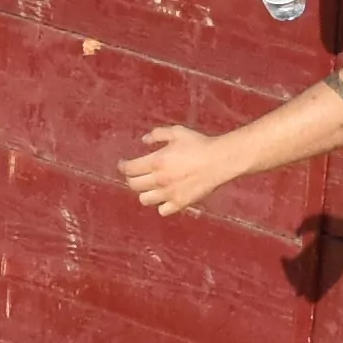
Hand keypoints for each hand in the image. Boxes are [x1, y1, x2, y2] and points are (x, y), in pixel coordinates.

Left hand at [117, 126, 254, 215]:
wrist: (220, 160)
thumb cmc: (198, 144)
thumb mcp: (176, 132)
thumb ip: (157, 134)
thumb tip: (144, 140)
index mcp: (155, 162)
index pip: (128, 169)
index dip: (123, 166)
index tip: (123, 164)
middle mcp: (159, 180)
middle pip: (133, 185)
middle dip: (131, 179)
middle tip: (136, 175)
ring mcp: (169, 193)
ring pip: (144, 200)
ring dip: (144, 193)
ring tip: (150, 187)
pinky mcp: (181, 203)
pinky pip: (162, 211)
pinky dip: (161, 206)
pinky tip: (165, 198)